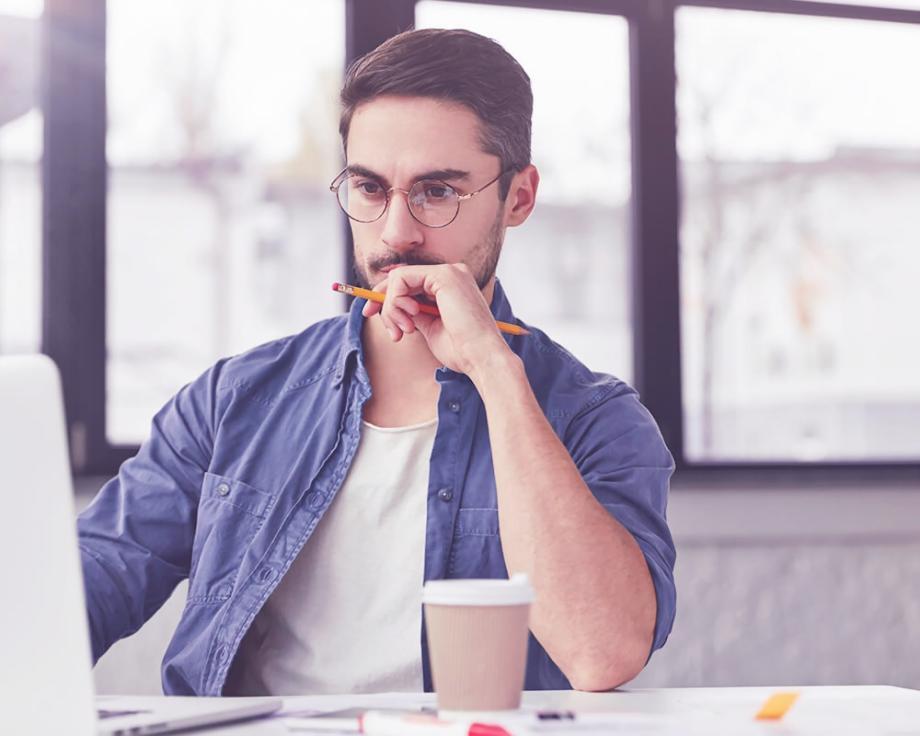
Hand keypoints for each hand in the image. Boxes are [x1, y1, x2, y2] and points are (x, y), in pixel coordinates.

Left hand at [361, 264, 509, 374]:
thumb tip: (393, 307)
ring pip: (398, 279)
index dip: (387, 297)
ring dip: (392, 307)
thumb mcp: (430, 328)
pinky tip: (410, 318)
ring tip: (404, 330)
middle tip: (383, 324)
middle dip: (384, 302)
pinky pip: (402, 279)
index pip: (410, 282)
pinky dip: (396, 300)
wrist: (482, 358)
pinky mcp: (443, 276)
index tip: (371, 313)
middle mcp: (452, 273)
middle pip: (401, 277)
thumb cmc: (462, 350)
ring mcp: (449, 272)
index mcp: (451, 285)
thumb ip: (414, 312)